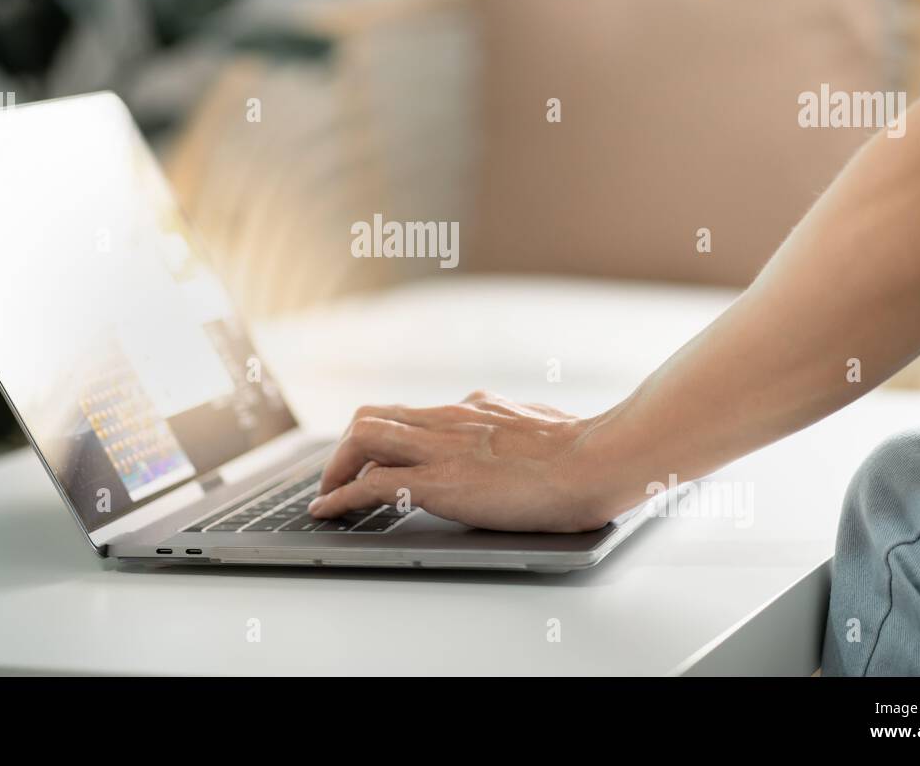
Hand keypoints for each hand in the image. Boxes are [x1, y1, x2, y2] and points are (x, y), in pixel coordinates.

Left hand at [309, 391, 612, 531]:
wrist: (593, 462)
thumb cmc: (582, 450)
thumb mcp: (540, 422)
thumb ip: (517, 423)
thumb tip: (522, 424)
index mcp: (474, 409)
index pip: (411, 414)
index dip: (382, 434)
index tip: (372, 453)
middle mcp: (448, 419)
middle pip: (374, 416)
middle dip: (348, 448)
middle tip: (339, 475)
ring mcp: (440, 448)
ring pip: (363, 437)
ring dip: (336, 467)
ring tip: (327, 494)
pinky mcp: (438, 482)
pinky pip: (372, 484)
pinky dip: (341, 496)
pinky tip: (328, 510)